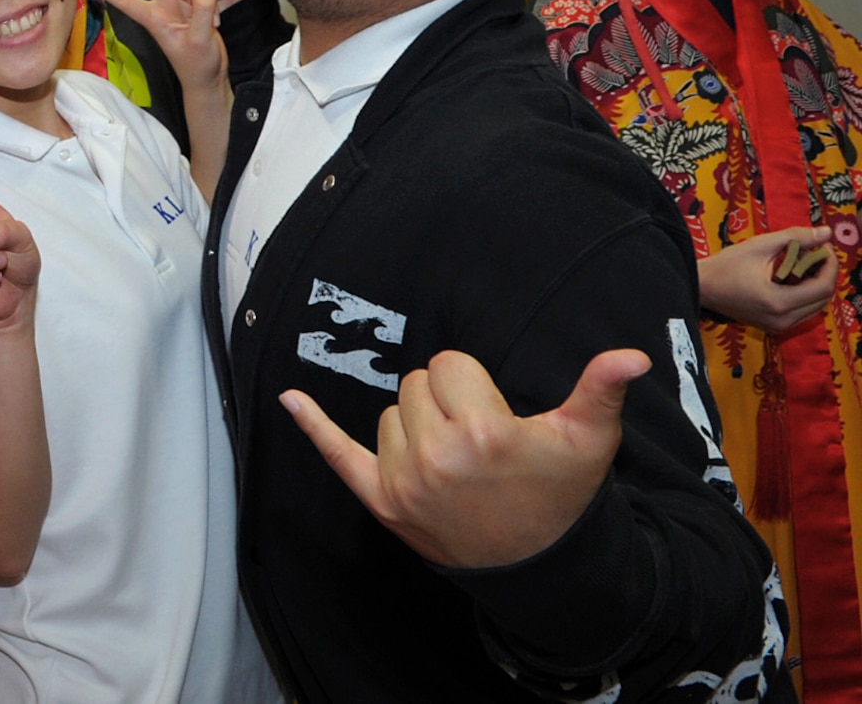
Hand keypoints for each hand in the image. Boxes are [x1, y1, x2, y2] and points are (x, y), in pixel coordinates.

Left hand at [84, 0, 228, 98]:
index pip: (126, 1)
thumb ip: (202, 10)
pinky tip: (216, 19)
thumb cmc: (196, 65)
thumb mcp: (199, 40)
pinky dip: (212, 1)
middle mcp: (163, 5)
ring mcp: (180, 1)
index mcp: (154, 18)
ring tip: (210, 22)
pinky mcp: (196, 2)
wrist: (209, 76)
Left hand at [281, 347, 648, 568]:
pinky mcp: (381, 502)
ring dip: (417, 424)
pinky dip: (313, 426)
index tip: (495, 412)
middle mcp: (435, 456)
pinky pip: (337, 454)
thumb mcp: (590, 440)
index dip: (473, 383)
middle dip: (444, 400)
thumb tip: (631, 353)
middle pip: (415, 383)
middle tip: (478, 438)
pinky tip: (289, 399)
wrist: (540, 568)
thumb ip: (601, 390)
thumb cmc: (562, 494)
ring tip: (456, 459)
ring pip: (390, 413)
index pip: (448, 363)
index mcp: (482, 430)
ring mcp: (402, 481)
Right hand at [699, 226, 836, 333]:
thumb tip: (825, 232)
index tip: (823, 246)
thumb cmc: (724, 266)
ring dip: (816, 285)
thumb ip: (795, 238)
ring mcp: (778, 326)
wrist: (699, 287)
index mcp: (779, 302)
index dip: (829, 265)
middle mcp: (782, 320)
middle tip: (816, 252)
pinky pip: (802, 312)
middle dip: (825, 274)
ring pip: (815, 307)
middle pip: (823, 299)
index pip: (822, 287)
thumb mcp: (759, 246)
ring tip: (806, 264)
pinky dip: (805, 294)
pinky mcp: (774, 326)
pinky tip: (795, 278)